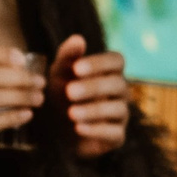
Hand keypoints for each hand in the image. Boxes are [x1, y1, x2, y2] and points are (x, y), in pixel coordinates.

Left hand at [50, 35, 129, 157]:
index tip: (77, 68)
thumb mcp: (59, 75)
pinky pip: (115, 133)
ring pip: (118, 109)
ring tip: (71, 113)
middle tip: (69, 92)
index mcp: (109, 72)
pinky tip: (78, 128)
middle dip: (94, 87)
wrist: (55, 131)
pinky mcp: (117, 137)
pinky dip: (97, 130)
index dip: (100, 63)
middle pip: (118, 84)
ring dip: (94, 110)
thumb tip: (78, 38)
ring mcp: (121, 115)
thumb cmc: (61, 96)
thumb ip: (68, 57)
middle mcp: (120, 92)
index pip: (117, 61)